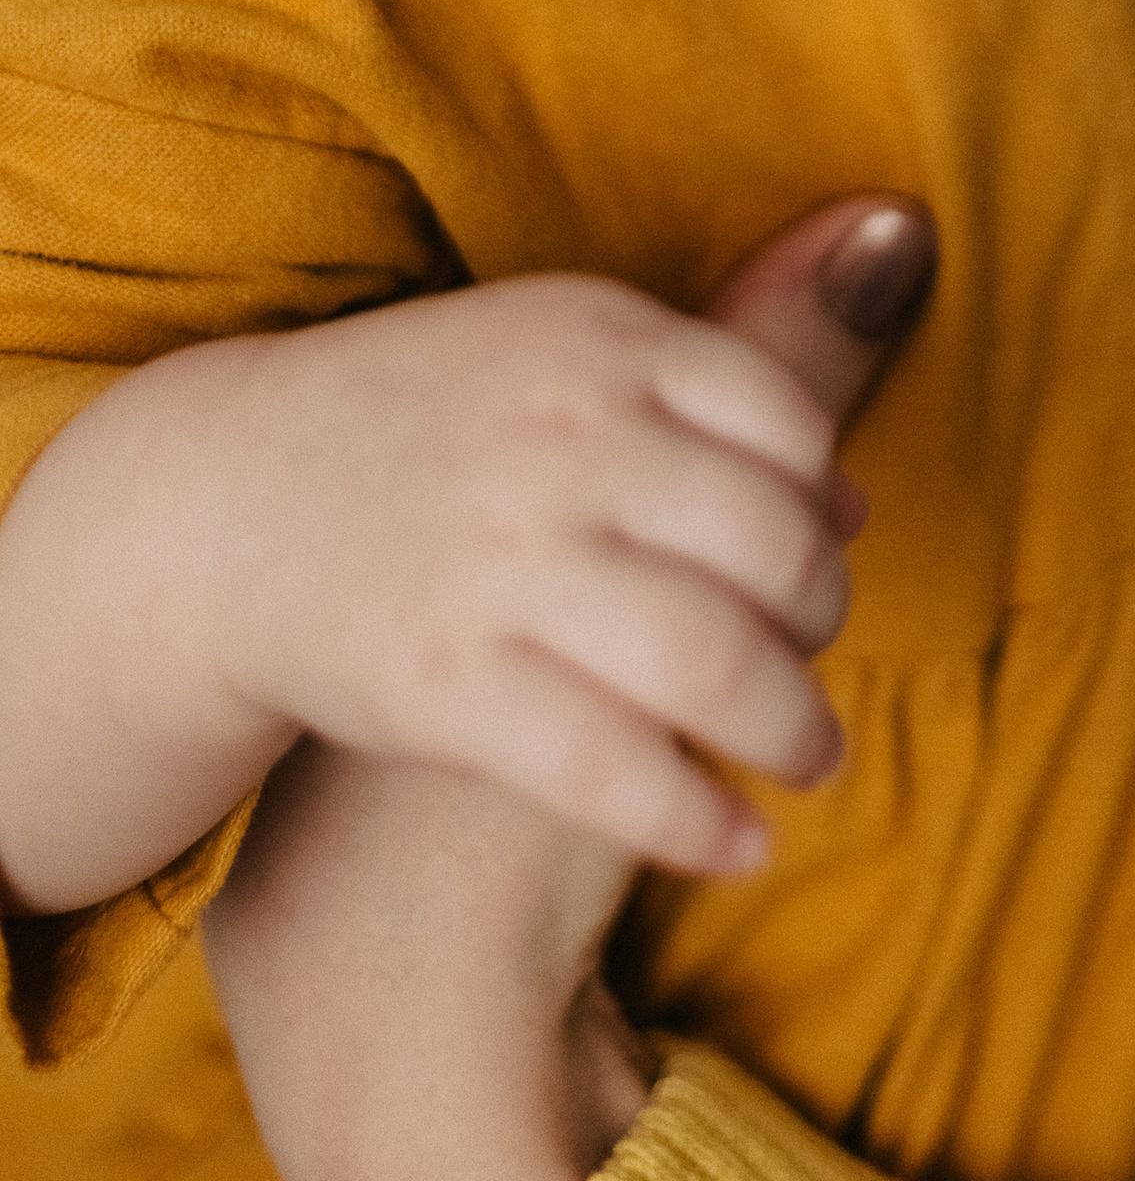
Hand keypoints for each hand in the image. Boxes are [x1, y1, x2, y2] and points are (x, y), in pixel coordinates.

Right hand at [204, 193, 935, 1180]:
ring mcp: (501, 562)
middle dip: (818, 622)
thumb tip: (868, 443)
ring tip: (812, 755)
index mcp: (597, 337)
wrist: (219, 503)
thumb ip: (713, 376)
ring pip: (714, 661)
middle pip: (768, 546)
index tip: (824, 558)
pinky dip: (700, 817)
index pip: (783, 427)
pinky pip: (614, 767)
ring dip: (792, 727)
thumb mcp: (558, 347)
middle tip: (817, 662)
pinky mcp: (444, 685)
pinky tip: (742, 843)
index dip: (824, 508)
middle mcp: (559, 439)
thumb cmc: (428, 424)